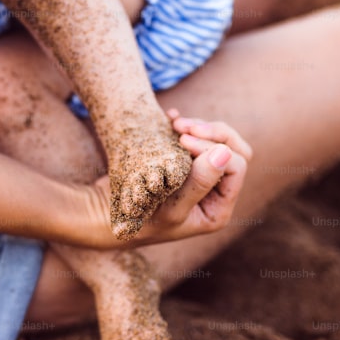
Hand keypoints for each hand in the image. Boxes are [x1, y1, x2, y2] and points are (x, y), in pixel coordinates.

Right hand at [84, 111, 248, 248]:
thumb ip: (199, 182)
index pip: (235, 168)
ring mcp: (200, 174)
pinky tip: (170, 117)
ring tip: (175, 122)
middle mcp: (215, 191)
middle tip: (184, 126)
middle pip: (234, 151)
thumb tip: (224, 153)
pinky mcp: (183, 161)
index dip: (213, 149)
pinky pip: (196, 137)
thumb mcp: (170, 208)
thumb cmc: (138, 222)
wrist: (104, 216)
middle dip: (214, 133)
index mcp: (218, 207)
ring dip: (199, 126)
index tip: (183, 141)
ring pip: (217, 140)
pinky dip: (186, 124)